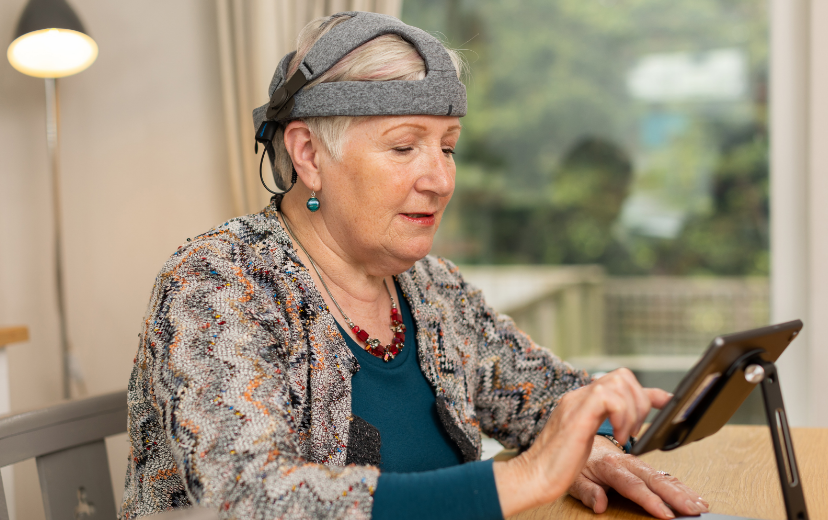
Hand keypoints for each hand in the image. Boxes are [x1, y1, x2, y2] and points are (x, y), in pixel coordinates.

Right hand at [493, 368, 666, 516]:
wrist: (534, 476)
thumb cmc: (556, 465)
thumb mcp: (589, 442)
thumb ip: (607, 429)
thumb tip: (628, 428)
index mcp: (582, 403)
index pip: (619, 383)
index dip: (647, 391)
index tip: (667, 402)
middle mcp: (579, 397)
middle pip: (622, 376)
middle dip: (640, 401)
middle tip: (634, 430)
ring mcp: (577, 402)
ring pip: (619, 381)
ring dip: (632, 409)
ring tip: (626, 434)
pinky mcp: (578, 414)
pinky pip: (609, 397)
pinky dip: (622, 415)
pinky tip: (619, 436)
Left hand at [569, 436, 708, 518]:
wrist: (579, 438)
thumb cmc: (578, 462)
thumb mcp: (574, 479)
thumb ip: (587, 492)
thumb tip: (599, 505)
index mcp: (609, 466)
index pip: (633, 485)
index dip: (650, 500)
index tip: (665, 513)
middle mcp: (626, 462)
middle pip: (654, 480)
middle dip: (676, 495)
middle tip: (693, 509)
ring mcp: (636, 463)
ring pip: (663, 476)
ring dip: (683, 491)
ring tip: (699, 504)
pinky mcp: (642, 466)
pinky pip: (663, 474)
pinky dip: (680, 485)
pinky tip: (693, 495)